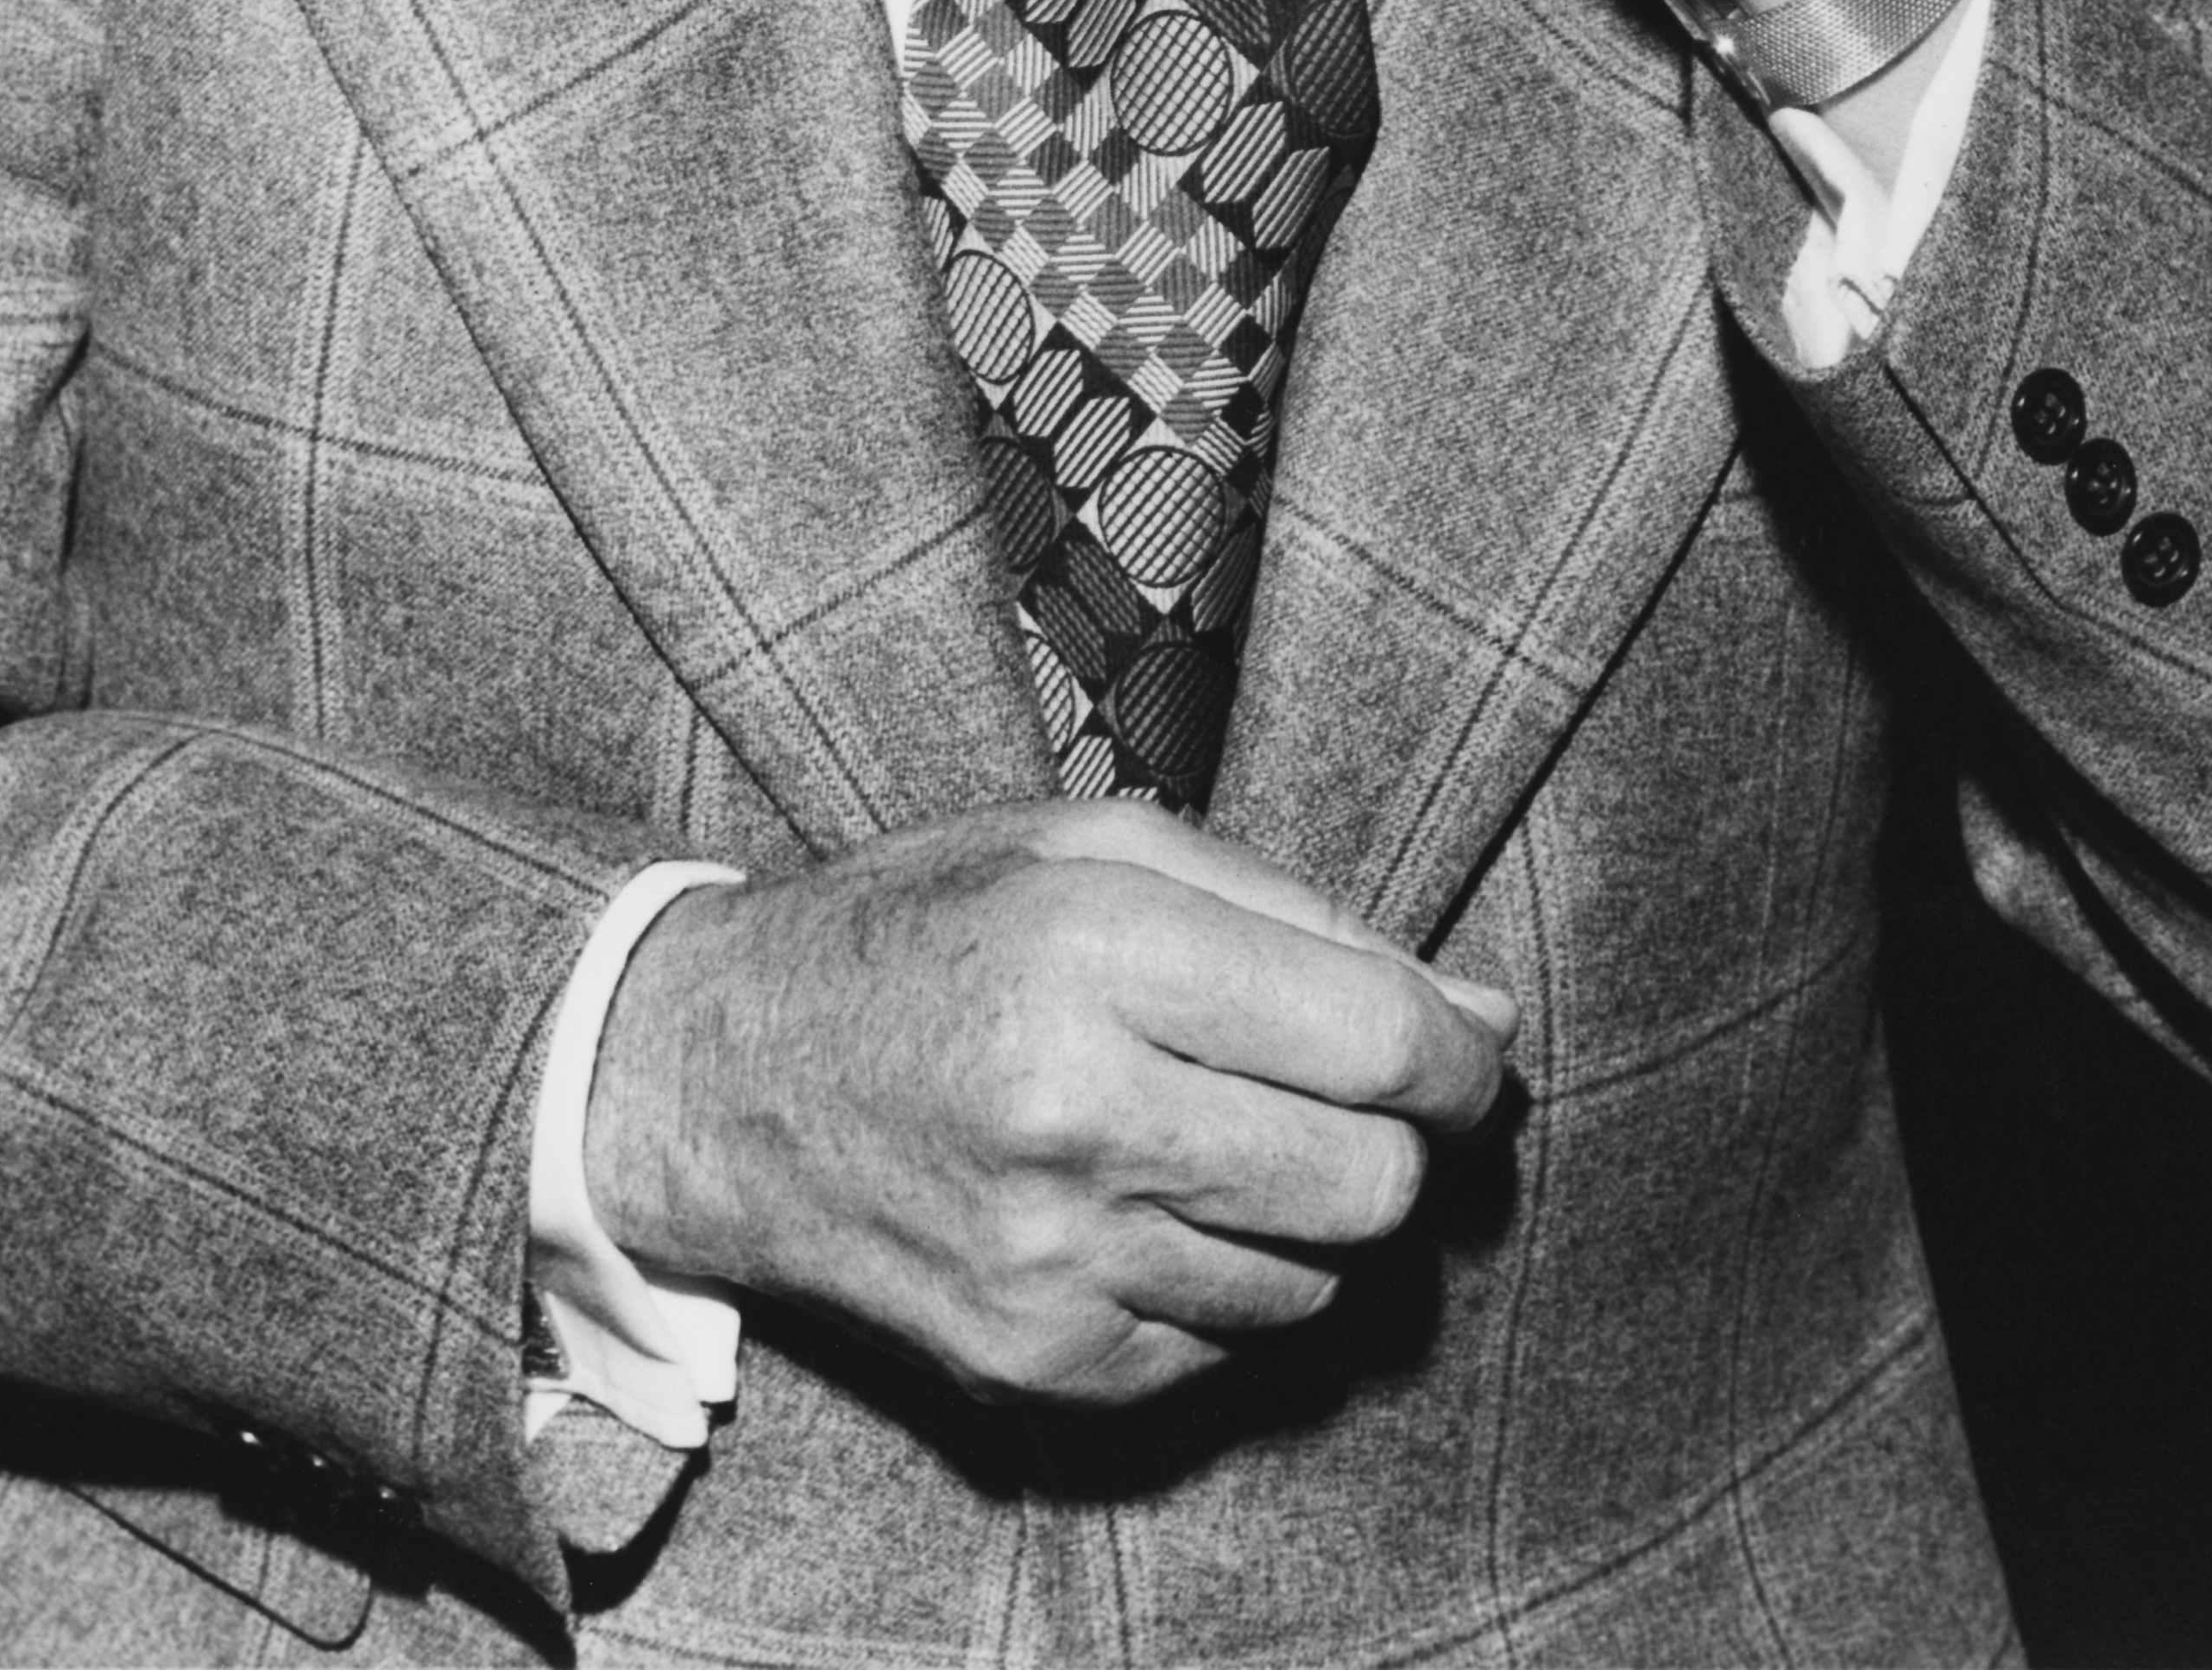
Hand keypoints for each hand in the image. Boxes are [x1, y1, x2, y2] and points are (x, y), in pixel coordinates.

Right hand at [583, 796, 1514, 1405]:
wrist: (727, 1076)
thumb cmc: (931, 929)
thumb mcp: (1096, 850)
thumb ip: (1303, 919)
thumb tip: (1483, 1017)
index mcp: (1096, 950)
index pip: (1376, 1042)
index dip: (1458, 1056)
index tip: (1461, 1052)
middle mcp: (1077, 1111)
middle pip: (1370, 1181)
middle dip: (1397, 1144)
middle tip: (1347, 1099)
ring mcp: (1053, 1257)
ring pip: (1316, 1280)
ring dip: (1311, 1218)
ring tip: (1223, 1142)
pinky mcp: (1035, 1360)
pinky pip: (1228, 1351)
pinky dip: (1225, 1284)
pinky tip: (1148, 1209)